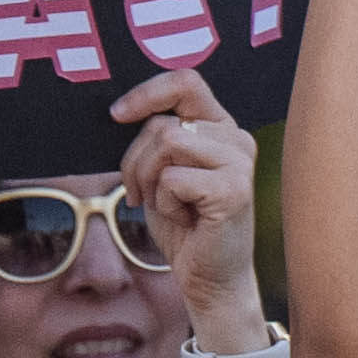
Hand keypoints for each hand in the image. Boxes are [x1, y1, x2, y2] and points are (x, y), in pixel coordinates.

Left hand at [111, 66, 264, 340]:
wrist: (209, 275)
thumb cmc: (182, 223)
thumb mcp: (161, 172)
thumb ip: (155, 139)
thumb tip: (122, 110)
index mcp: (219, 127)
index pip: (186, 82)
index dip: (146, 93)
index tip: (117, 115)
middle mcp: (236, 137)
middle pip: (162, 124)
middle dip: (135, 162)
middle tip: (143, 193)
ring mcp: (240, 162)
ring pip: (166, 143)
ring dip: (148, 180)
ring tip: (166, 204)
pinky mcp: (234, 189)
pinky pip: (172, 178)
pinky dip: (164, 202)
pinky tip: (186, 218)